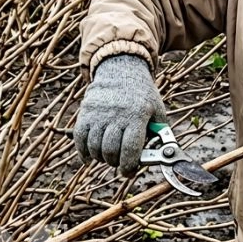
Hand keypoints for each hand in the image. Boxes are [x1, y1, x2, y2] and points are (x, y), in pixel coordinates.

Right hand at [74, 54, 165, 175]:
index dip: (128, 166)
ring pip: (94, 148)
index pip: (130, 149)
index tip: (129, 171)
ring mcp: (99, 114)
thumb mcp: (157, 111)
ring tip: (107, 155)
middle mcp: (116, 115)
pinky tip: (90, 156)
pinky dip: (84, 152)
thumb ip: (161, 134)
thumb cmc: (142, 96)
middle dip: (115, 162)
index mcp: (137, 115)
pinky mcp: (86, 112)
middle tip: (119, 161)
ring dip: (101, 158)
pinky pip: (80, 139)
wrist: (121, 70)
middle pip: (110, 151)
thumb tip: (162, 157)